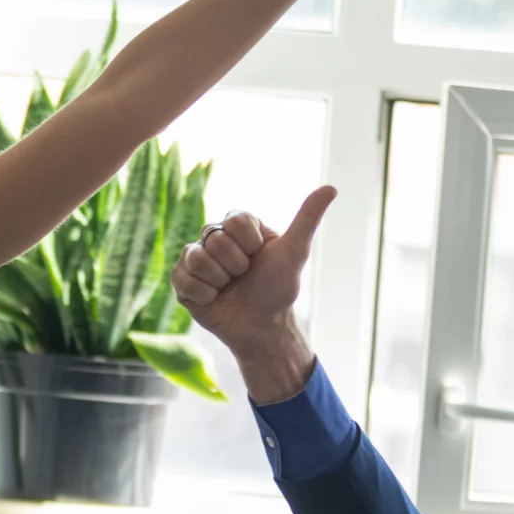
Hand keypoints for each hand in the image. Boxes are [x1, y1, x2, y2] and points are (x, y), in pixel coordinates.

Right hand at [170, 186, 333, 403]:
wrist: (261, 326)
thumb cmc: (278, 288)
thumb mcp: (295, 252)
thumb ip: (308, 218)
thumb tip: (331, 188)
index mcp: (238, 226)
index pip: (234, 220)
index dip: (249, 244)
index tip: (259, 257)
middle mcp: (215, 238)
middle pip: (214, 238)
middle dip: (235, 264)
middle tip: (244, 276)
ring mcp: (196, 259)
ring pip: (196, 258)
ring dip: (219, 280)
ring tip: (228, 288)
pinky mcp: (183, 281)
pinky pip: (183, 278)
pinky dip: (204, 294)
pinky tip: (214, 299)